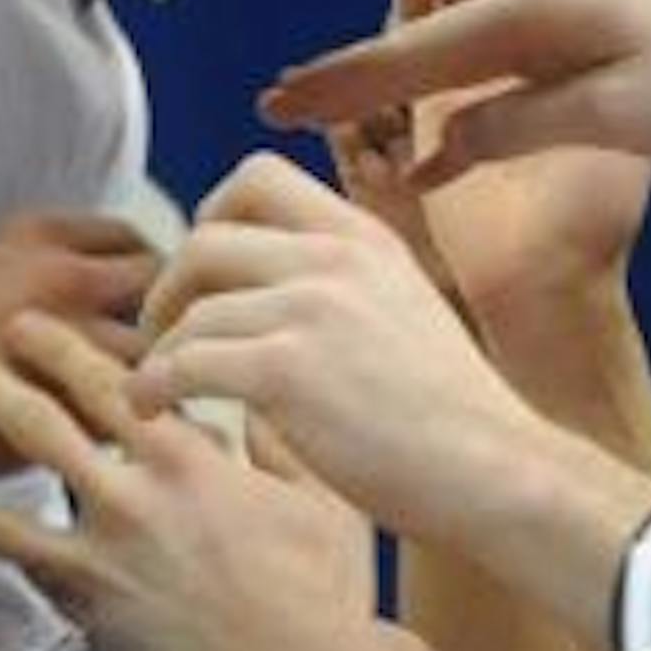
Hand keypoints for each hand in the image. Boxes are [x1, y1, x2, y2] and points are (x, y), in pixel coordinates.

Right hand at [0, 211, 159, 480]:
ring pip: (161, 342)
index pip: (133, 238)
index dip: (144, 278)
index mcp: (39, 232)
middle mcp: (66, 272)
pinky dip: (147, 414)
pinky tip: (137, 433)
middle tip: (157, 357)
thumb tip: (112, 295)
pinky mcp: (75, 395)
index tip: (139, 310)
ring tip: (153, 398)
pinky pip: (141, 398)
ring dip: (165, 368)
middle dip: (166, 317)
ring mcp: (74, 332)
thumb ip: (52, 275)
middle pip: (161, 282)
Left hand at [0, 311, 373, 650]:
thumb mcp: (318, 500)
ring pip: (7, 497)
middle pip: (45, 418)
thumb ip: (275, 446)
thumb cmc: (320, 595)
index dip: (66, 347)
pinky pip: (16, 561)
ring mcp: (103, 550)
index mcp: (190, 457)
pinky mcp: (87, 604)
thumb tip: (257, 405)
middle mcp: (134, 491)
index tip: (30, 324)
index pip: (114, 382)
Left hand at [133, 154, 554, 547]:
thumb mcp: (404, 311)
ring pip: (190, 310)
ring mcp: (311, 309)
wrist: (496, 472)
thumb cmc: (451, 418)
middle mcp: (336, 259)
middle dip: (167, 288)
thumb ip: (342, 286)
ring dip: (158, 351)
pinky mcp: (285, 370)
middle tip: (161, 335)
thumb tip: (271, 289)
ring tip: (155, 389)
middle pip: (206, 238)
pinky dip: (154, 387)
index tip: (199, 273)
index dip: (207, 217)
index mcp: (363, 238)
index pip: (256, 177)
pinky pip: (184, 363)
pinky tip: (155, 410)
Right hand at [257, 0, 650, 174]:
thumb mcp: (615, 114)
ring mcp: (546, 18)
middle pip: (413, 47)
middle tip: (274, 100)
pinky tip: (422, 110)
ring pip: (443, 47)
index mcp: (527, 17)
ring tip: (322, 92)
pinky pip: (483, 57)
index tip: (278, 107)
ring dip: (386, 70)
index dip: (340, 87)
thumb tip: (441, 145)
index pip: (410, 59)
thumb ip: (520, 127)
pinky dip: (441, 77)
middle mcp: (525, 7)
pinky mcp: (569, 39)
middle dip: (343, 74)